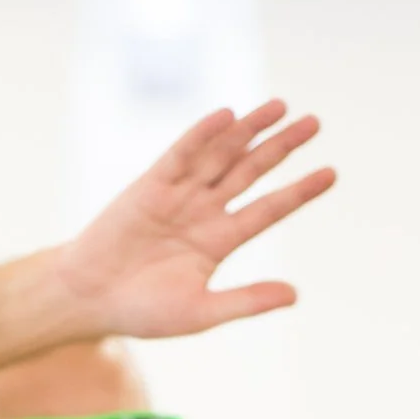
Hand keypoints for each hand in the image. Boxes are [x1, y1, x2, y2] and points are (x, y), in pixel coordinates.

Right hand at [49, 100, 336, 339]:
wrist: (88, 299)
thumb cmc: (142, 312)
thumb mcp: (201, 311)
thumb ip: (247, 301)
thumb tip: (295, 294)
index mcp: (219, 241)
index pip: (268, 209)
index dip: (298, 191)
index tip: (331, 173)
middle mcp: (203, 211)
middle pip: (250, 171)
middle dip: (280, 147)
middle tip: (315, 123)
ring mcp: (178, 194)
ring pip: (221, 155)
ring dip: (249, 130)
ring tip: (281, 106)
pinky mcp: (150, 184)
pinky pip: (181, 154)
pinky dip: (202, 135)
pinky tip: (227, 116)